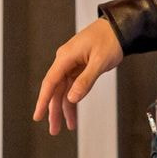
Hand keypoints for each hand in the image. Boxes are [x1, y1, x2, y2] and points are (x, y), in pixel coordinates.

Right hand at [32, 18, 123, 134]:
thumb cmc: (109, 40)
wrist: (119, 27)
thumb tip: (73, 98)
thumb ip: (86, 80)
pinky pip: (73, 86)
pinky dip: (74, 99)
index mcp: (65, 58)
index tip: (38, 116)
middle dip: (54, 111)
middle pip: (56, 90)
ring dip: (66, 108)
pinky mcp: (80, 67)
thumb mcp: (99, 62)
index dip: (43, 101)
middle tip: (54, 130)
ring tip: (68, 126)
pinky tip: (74, 112)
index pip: (50, 83)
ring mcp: (72, 64)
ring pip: (65, 90)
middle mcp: (65, 61)